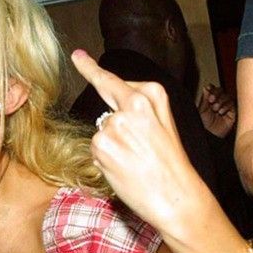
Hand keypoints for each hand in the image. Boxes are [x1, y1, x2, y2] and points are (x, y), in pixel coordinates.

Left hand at [71, 49, 210, 233]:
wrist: (176, 197)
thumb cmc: (171, 166)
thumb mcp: (165, 125)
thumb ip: (140, 109)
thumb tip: (112, 109)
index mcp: (150, 94)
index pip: (112, 80)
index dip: (90, 68)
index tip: (77, 56)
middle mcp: (131, 103)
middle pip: (107, 113)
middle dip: (116, 132)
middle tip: (139, 153)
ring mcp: (114, 124)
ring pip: (101, 133)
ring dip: (111, 148)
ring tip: (136, 163)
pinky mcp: (102, 144)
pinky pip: (96, 151)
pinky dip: (106, 161)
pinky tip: (124, 169)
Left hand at [197, 83, 235, 138]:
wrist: (210, 135)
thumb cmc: (204, 124)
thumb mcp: (202, 110)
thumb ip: (204, 99)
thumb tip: (206, 87)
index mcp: (210, 100)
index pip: (213, 89)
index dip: (212, 88)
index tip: (208, 90)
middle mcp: (218, 101)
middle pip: (221, 90)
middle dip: (216, 93)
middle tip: (211, 100)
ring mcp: (226, 106)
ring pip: (227, 96)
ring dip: (221, 101)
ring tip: (215, 109)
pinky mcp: (232, 112)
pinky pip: (232, 104)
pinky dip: (226, 106)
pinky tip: (221, 112)